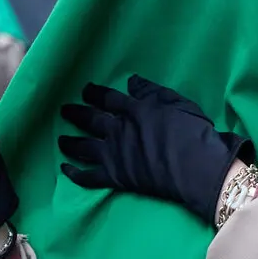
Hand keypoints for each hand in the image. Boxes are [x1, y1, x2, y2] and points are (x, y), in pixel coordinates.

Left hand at [58, 76, 247, 225]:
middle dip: (75, 113)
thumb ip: (152, 92)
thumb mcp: (177, 102)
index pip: (107, 98)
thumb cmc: (193, 132)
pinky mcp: (116, 177)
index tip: (85, 90)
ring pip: (84, 146)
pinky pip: (89, 176)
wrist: (197, 166)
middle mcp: (118, 130)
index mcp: (134, 110)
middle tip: (64, 110)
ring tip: (60, 140)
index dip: (94, 93)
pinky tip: (65, 168)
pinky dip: (75, 173)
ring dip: (69, 142)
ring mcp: (114, 154)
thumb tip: (132, 81)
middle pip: (90, 120)